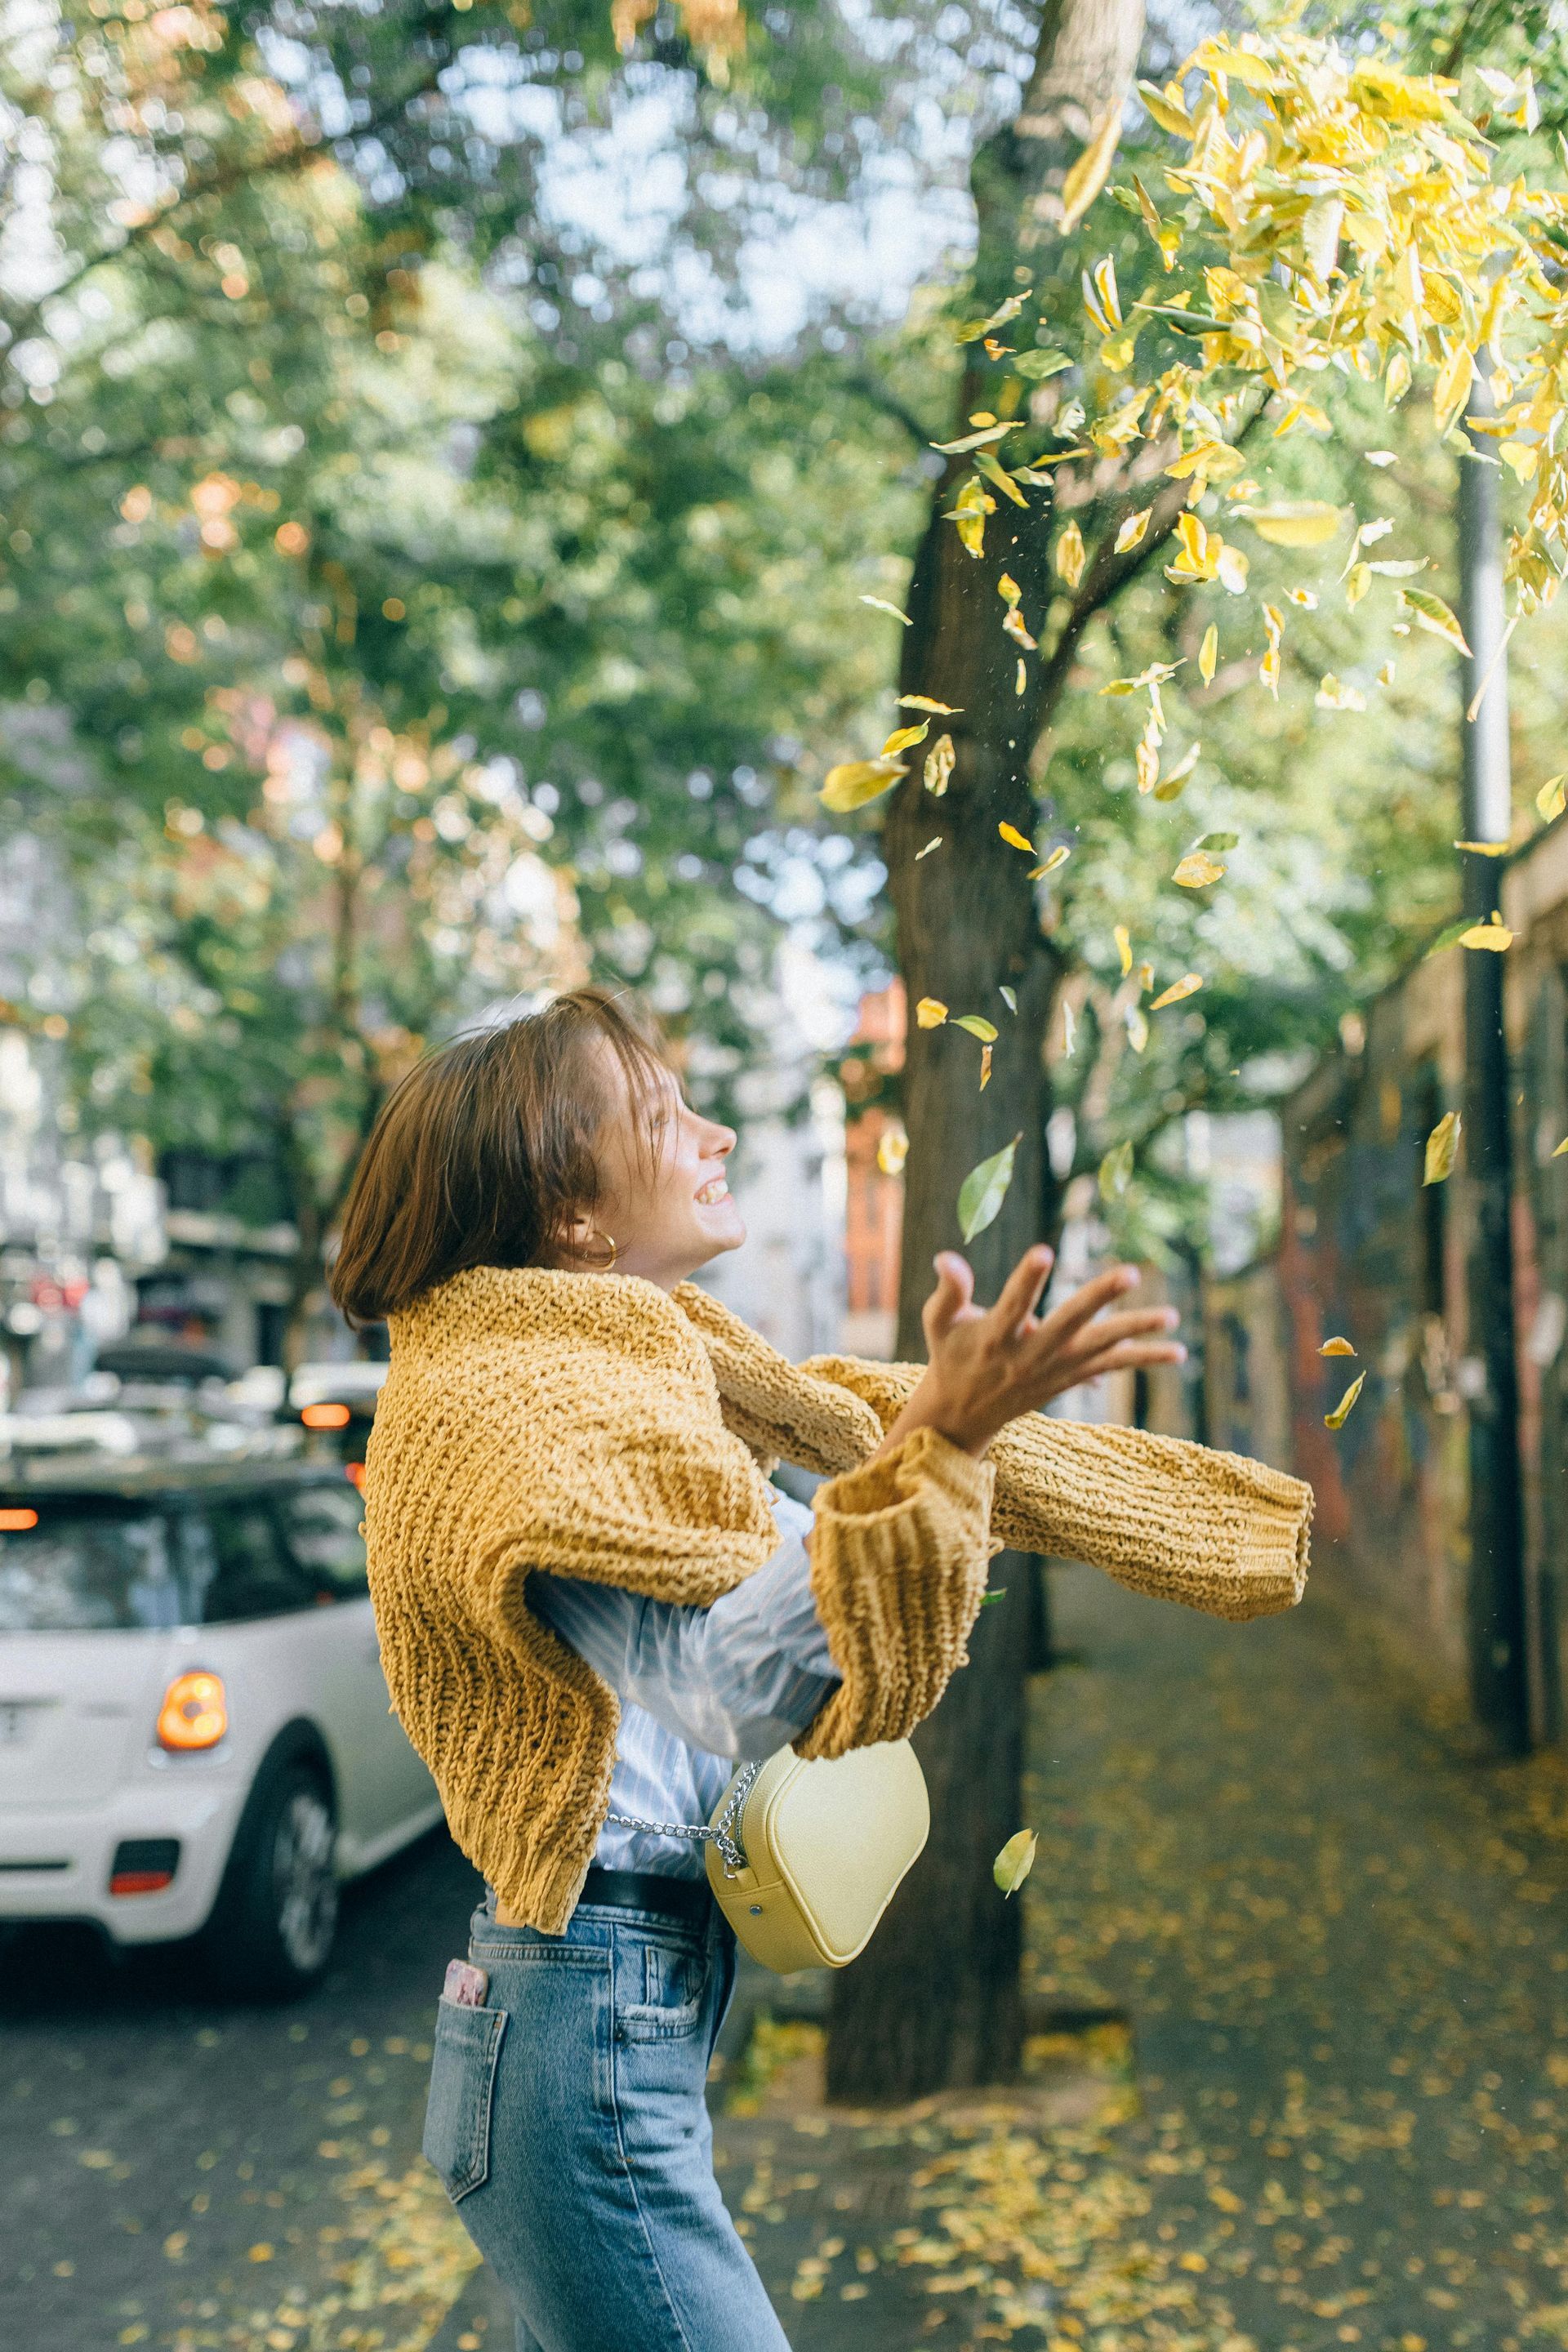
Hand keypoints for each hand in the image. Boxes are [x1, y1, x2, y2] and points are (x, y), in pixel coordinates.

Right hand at [874, 1245, 1185, 1461]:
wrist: (964, 1413)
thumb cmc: (951, 1355)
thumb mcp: (938, 1324)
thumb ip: (948, 1291)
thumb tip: (946, 1257)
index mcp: (995, 1337)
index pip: (1013, 1305)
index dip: (1028, 1279)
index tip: (1043, 1252)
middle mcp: (1030, 1355)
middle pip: (1070, 1323)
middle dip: (1100, 1297)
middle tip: (1129, 1273)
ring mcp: (1055, 1370)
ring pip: (1101, 1348)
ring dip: (1137, 1332)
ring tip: (1171, 1316)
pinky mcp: (1070, 1378)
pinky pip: (1112, 1367)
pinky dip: (1143, 1358)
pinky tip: (1177, 1352)